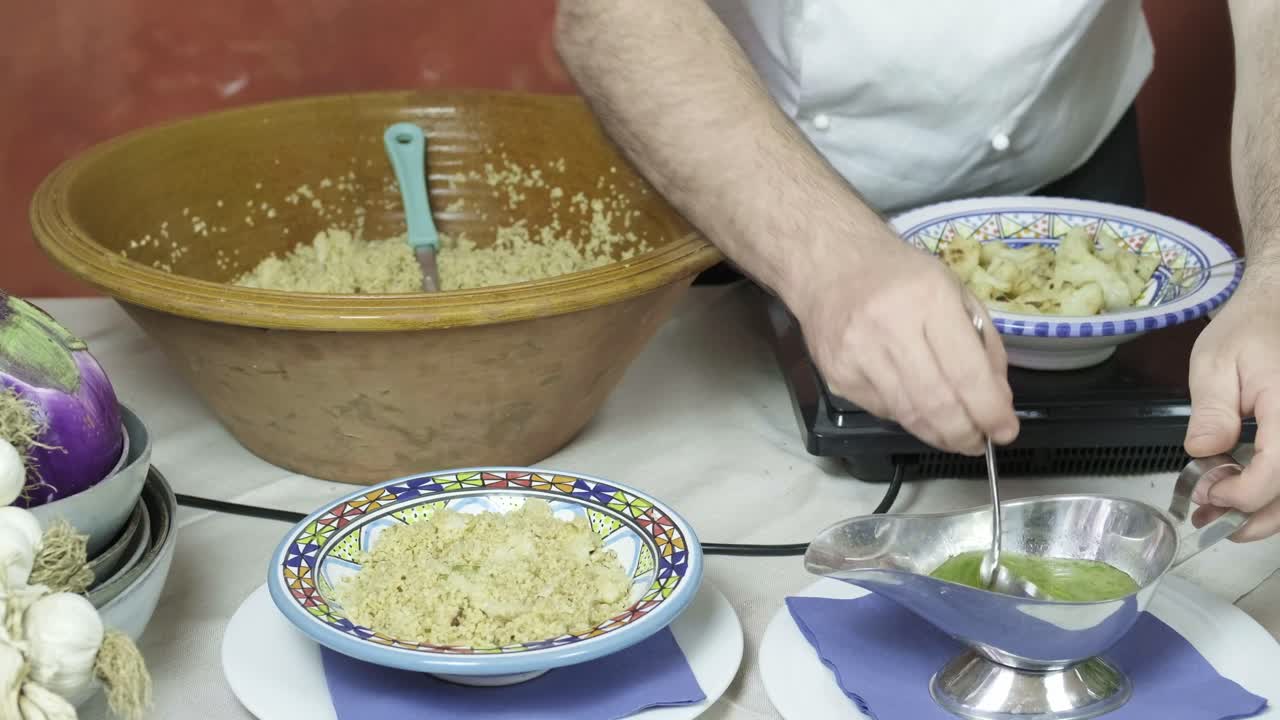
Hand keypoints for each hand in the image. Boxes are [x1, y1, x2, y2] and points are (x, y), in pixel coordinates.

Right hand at [792, 232, 1018, 455]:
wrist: (828, 262)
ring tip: (956, 437)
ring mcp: (857, 354)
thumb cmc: (898, 274)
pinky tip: (917, 408)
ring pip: (908, 415)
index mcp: (929, 299)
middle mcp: (889, 327)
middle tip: (979, 443)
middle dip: (965, 433)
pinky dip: (907, 417)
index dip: (989, 411)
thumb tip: (997, 400)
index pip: (966, 372)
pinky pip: (882, 409)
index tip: (1005, 431)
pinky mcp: (836, 374)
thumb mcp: (954, 291)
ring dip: (938, 435)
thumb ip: (983, 344)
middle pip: (936, 403)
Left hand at [1186, 279, 1279, 539]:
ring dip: (1270, 511)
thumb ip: (1212, 410)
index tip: (1209, 494)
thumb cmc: (1249, 330)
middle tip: (1213, 521)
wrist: (1279, 308)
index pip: (1278, 470)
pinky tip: (1251, 494)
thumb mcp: (1216, 362)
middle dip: (1256, 516)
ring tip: (1227, 515)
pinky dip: (1279, 493)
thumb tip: (1203, 453)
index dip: (1243, 494)